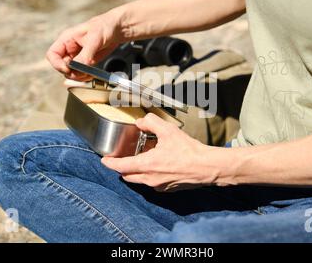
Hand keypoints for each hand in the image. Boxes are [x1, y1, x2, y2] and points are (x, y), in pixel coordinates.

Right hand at [46, 11, 124, 80]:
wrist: (117, 29)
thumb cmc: (104, 26)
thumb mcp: (94, 39)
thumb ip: (85, 54)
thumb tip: (78, 68)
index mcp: (66, 39)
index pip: (52, 55)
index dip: (57, 64)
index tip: (68, 69)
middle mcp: (69, 49)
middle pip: (61, 66)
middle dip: (71, 72)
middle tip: (83, 73)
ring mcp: (77, 57)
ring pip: (70, 72)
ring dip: (78, 77)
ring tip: (89, 74)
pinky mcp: (85, 62)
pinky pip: (80, 74)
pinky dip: (84, 77)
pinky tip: (91, 74)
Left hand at [101, 113, 223, 191]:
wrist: (207, 168)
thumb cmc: (189, 151)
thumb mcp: (168, 131)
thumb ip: (151, 123)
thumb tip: (142, 122)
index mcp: (146, 165)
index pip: (120, 167)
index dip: (110, 163)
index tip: (104, 160)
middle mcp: (150, 179)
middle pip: (127, 176)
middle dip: (122, 168)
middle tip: (122, 158)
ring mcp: (158, 186)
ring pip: (139, 180)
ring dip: (136, 171)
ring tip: (142, 159)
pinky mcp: (167, 189)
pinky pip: (152, 183)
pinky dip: (149, 175)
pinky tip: (158, 165)